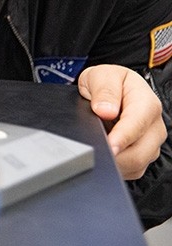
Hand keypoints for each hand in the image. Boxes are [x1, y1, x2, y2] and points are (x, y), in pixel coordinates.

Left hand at [78, 64, 166, 179]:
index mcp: (147, 103)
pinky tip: (104, 155)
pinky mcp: (144, 155)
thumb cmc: (109, 82)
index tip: (108, 146)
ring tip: (95, 149)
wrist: (113, 89)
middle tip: (91, 152)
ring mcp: (151, 143)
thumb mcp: (102, 76)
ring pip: (136, 164)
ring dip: (114, 163)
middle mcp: (154, 126)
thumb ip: (104, 90)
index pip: (136, 126)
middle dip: (114, 156)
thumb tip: (105, 110)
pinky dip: (116, 167)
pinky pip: (132, 170)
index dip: (121, 138)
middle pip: (139, 152)